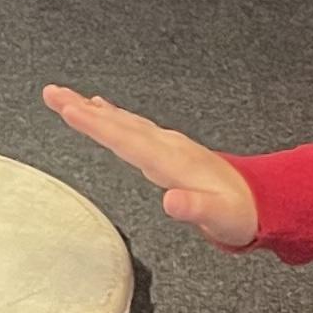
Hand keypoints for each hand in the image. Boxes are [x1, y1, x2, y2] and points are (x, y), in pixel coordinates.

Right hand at [39, 86, 260, 249]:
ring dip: (91, 109)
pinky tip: (99, 108)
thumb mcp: (220, 218)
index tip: (69, 110)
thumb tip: (171, 202)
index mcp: (174, 162)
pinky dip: (111, 116)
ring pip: (123, 122)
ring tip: (63, 97)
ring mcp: (167, 144)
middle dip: (83, 109)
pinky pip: (131, 126)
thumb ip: (195, 208)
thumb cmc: (237, 213)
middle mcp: (168, 147)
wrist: (260, 201)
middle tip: (52, 94)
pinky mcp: (166, 148)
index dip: (97, 125)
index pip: (128, 140)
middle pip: (119, 124)